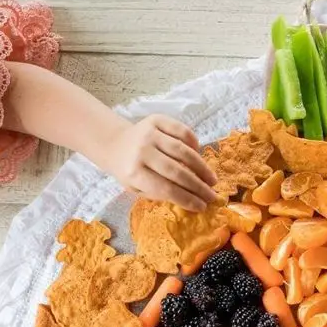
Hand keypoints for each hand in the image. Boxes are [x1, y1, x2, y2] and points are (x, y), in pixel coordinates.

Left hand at [101, 113, 218, 209]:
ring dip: (201, 167)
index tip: (202, 206)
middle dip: (198, 186)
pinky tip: (199, 155)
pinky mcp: (156, 120)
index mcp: (134, 173)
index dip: (187, 199)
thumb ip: (161, 193)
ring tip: (212, 180)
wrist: (115, 144)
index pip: (166, 189)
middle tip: (212, 195)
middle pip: (176, 171)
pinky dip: (194, 142)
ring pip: (183, 151)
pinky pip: (182, 131)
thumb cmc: (130, 172)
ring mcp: (149, 133)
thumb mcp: (138, 188)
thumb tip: (192, 199)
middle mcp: (141, 151)